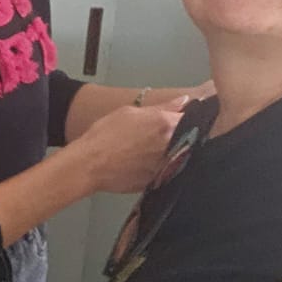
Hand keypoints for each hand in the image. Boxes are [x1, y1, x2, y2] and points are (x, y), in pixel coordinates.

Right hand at [72, 97, 186, 195]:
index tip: (180, 118)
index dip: (187, 117)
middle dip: (181, 135)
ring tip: (146, 150)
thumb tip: (182, 101)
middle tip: (157, 136)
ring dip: (172, 151)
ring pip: (181, 155)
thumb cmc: (105, 136)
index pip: (192, 117)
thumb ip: (162, 107)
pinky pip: (169, 170)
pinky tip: (143, 163)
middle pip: (190, 138)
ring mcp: (168, 165)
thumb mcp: (130, 112)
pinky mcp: (161, 180)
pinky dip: (162, 166)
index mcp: (166, 124)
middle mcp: (171, 145)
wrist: (90, 164)